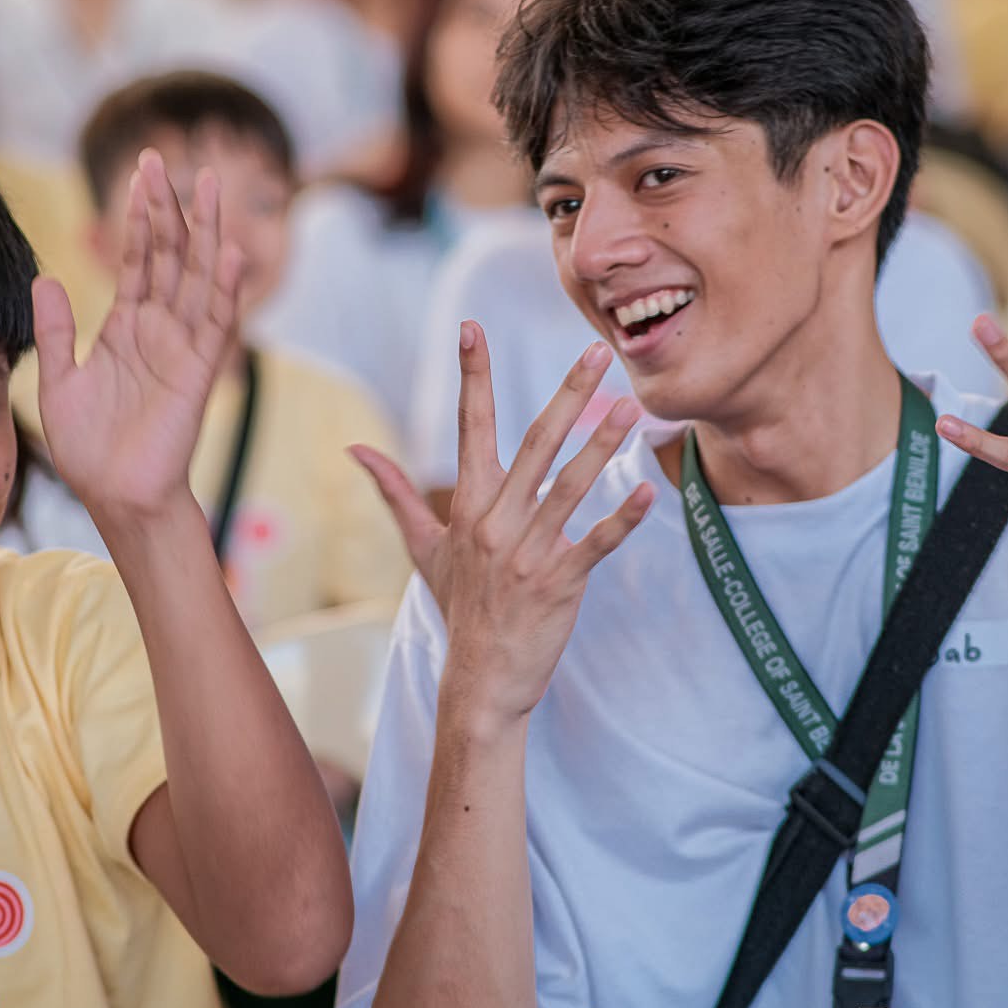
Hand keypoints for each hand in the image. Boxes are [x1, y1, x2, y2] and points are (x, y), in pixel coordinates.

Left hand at [34, 149, 241, 522]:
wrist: (115, 498)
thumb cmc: (90, 450)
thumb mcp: (59, 382)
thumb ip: (55, 332)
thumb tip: (45, 279)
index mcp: (127, 328)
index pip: (138, 259)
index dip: (139, 216)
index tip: (140, 172)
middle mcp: (160, 330)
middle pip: (170, 254)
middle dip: (168, 207)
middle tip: (163, 157)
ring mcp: (183, 347)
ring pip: (197, 277)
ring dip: (205, 231)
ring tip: (208, 184)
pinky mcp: (199, 373)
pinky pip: (215, 323)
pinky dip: (223, 288)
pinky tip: (228, 252)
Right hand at [354, 324, 652, 724]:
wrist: (480, 679)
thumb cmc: (460, 607)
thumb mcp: (423, 547)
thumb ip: (394, 493)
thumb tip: (356, 449)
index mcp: (468, 505)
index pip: (468, 425)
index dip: (471, 375)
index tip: (472, 328)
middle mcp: (495, 522)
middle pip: (534, 443)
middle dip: (566, 394)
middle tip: (595, 351)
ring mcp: (527, 552)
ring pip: (569, 487)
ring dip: (602, 446)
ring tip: (631, 409)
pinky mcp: (559, 582)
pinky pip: (595, 543)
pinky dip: (623, 518)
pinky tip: (650, 491)